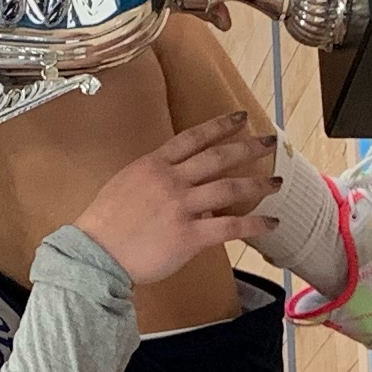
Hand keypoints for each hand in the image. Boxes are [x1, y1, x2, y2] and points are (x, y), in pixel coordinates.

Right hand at [73, 110, 278, 288]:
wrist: (94, 254)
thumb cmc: (104, 225)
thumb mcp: (126, 185)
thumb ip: (155, 178)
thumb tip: (182, 183)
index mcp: (153, 165)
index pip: (193, 138)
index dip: (220, 126)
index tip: (240, 117)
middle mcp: (171, 180)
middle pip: (217, 157)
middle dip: (247, 147)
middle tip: (269, 141)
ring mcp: (181, 207)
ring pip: (229, 188)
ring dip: (258, 184)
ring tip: (277, 183)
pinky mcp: (188, 236)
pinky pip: (230, 227)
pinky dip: (255, 224)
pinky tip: (272, 223)